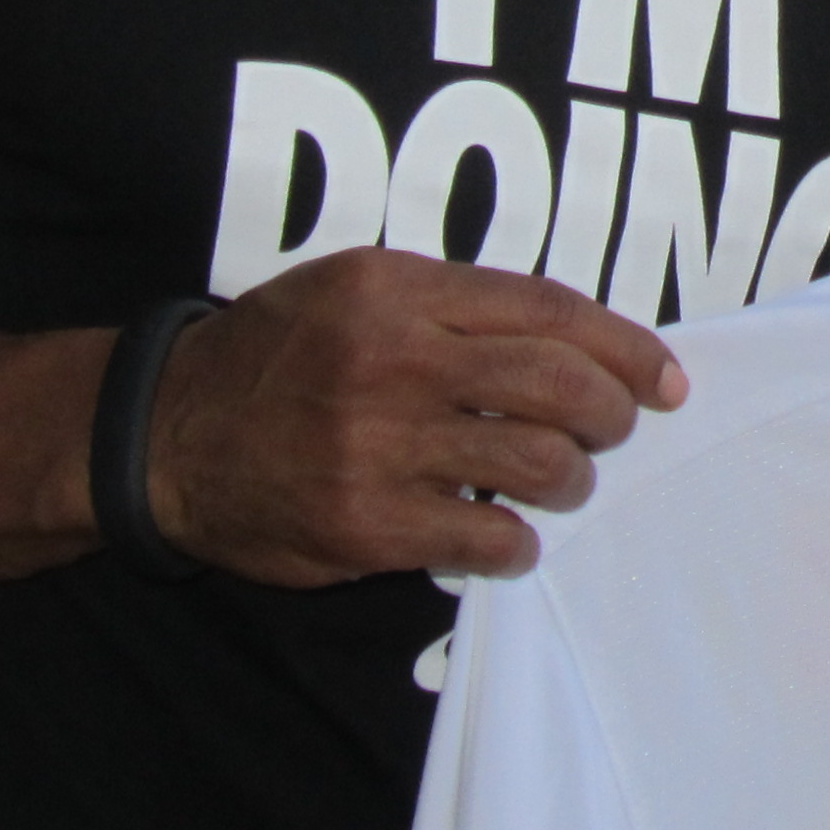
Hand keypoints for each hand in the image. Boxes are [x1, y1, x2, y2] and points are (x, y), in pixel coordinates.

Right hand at [144, 248, 689, 586]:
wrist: (164, 436)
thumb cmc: (277, 356)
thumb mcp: (353, 287)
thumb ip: (452, 302)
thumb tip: (572, 339)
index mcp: (398, 290)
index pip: (548, 312)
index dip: (624, 348)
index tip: (664, 377)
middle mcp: (393, 360)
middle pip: (557, 385)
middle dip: (611, 414)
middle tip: (617, 431)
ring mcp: (378, 445)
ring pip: (536, 462)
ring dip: (572, 479)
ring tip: (564, 483)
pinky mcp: (365, 523)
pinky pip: (485, 537)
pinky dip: (517, 542)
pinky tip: (512, 537)